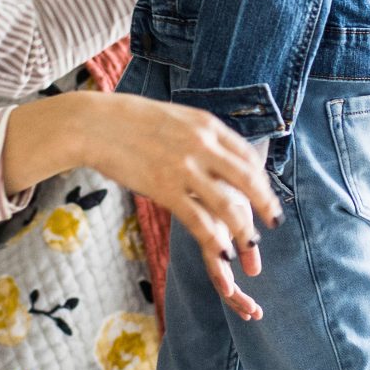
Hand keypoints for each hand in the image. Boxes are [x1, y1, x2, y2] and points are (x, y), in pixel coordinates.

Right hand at [78, 94, 282, 320]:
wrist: (95, 123)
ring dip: (245, 229)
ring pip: (228, 204)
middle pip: (248, 179)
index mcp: (206, 124)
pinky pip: (198, 219)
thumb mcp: (174, 117)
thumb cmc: (129, 120)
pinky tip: (224, 252)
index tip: (265, 194)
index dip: (261, 179)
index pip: (247, 155)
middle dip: (266, 203)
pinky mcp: (165, 188)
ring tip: (251, 245)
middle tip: (274, 221)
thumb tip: (216, 150)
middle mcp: (202, 144)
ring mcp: (185, 167)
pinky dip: (215, 238)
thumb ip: (197, 134)